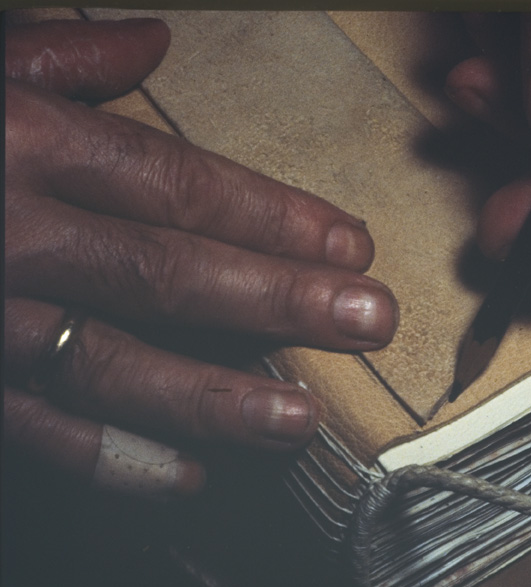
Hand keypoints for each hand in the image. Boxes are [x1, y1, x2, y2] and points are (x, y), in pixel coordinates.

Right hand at [4, 18, 398, 493]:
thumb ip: (53, 56)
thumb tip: (149, 40)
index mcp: (15, 142)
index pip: (175, 184)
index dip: (272, 217)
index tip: (350, 246)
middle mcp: (1, 234)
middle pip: (169, 273)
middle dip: (279, 301)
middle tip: (369, 321)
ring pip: (111, 366)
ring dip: (215, 400)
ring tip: (298, 420)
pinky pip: (31, 434)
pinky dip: (108, 462)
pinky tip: (182, 474)